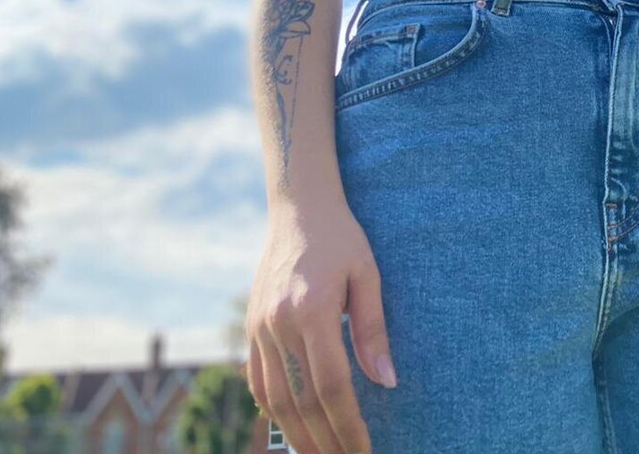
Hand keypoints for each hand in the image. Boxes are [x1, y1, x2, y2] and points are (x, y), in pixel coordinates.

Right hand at [246, 203, 395, 453]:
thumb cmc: (341, 239)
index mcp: (313, 311)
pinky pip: (258, 379)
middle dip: (325, 441)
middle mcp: (280, 323)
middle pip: (302, 401)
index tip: (365, 450)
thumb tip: (387, 382)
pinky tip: (290, 426)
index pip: (332, 386)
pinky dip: (272, 408)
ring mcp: (260, 327)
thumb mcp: (367, 275)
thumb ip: (374, 330)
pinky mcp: (251, 326)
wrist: (299, 208)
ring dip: (297, 435)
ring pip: (276, 397)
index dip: (348, 426)